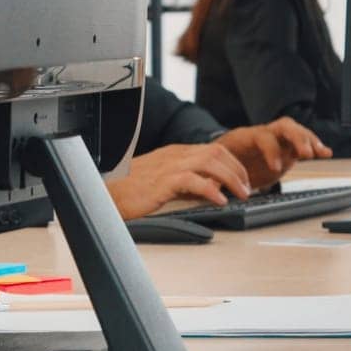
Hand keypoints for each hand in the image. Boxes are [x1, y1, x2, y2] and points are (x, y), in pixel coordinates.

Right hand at [108, 143, 250, 219]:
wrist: (103, 193)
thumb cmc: (128, 190)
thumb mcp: (161, 182)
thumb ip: (184, 183)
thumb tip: (208, 191)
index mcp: (174, 154)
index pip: (212, 150)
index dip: (233, 165)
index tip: (243, 181)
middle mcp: (173, 155)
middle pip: (216, 152)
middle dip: (238, 169)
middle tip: (247, 189)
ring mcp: (167, 166)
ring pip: (210, 162)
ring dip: (231, 178)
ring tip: (241, 195)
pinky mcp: (161, 181)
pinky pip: (193, 180)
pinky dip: (211, 189)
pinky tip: (220, 201)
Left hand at [214, 117, 330, 189]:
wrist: (223, 156)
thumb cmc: (218, 161)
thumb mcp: (214, 168)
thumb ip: (214, 178)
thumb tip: (209, 188)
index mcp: (244, 137)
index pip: (261, 136)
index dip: (271, 150)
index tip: (275, 167)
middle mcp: (263, 134)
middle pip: (283, 126)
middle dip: (297, 138)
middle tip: (306, 153)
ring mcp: (276, 140)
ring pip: (295, 131)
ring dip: (309, 140)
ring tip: (320, 152)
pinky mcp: (286, 148)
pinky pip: (303, 143)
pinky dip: (315, 146)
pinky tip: (326, 153)